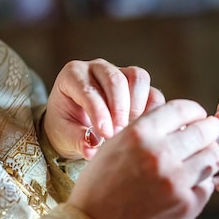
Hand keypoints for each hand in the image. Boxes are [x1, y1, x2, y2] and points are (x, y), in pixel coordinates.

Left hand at [43, 59, 164, 159]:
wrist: (78, 126)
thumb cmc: (67, 128)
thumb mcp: (65, 136)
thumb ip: (77, 140)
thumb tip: (91, 149)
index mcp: (73, 75)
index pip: (88, 88)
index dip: (99, 112)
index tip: (105, 135)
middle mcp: (98, 69)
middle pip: (115, 79)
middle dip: (119, 109)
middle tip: (117, 133)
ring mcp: (121, 73)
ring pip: (138, 78)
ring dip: (137, 106)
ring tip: (128, 128)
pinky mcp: (140, 87)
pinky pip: (153, 93)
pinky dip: (151, 111)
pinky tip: (140, 128)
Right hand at [67, 99, 218, 218]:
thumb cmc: (100, 186)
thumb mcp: (115, 146)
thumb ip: (147, 130)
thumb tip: (182, 120)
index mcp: (139, 134)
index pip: (183, 109)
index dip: (195, 112)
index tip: (199, 117)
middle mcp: (159, 154)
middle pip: (205, 131)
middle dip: (209, 131)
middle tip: (209, 136)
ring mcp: (175, 181)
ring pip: (212, 157)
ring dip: (207, 157)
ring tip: (197, 162)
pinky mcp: (186, 206)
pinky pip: (206, 186)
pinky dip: (199, 185)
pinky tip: (185, 188)